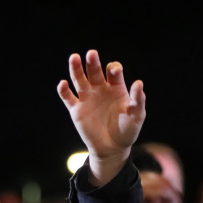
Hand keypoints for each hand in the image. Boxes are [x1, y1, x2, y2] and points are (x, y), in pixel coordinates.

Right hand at [57, 50, 146, 183]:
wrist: (112, 148)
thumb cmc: (127, 131)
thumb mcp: (137, 116)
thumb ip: (138, 100)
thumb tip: (139, 83)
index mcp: (116, 88)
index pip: (113, 73)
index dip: (113, 70)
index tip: (115, 71)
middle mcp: (100, 89)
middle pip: (95, 71)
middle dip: (93, 63)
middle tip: (92, 54)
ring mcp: (87, 98)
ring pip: (79, 79)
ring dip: (76, 69)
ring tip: (74, 58)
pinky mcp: (76, 110)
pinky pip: (67, 98)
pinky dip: (63, 90)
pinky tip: (63, 84)